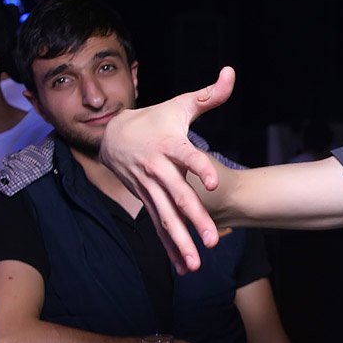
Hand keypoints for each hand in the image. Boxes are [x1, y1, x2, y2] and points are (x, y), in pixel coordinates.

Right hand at [100, 67, 235, 273]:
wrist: (111, 134)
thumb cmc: (155, 118)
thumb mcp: (180, 104)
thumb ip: (209, 95)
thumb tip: (230, 74)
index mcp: (169, 145)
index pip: (188, 156)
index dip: (200, 167)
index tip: (215, 180)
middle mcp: (157, 170)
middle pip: (178, 196)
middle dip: (195, 219)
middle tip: (212, 240)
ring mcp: (149, 188)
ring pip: (166, 218)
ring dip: (180, 242)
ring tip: (196, 264)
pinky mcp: (146, 201)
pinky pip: (158, 226)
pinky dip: (169, 247)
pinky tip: (183, 268)